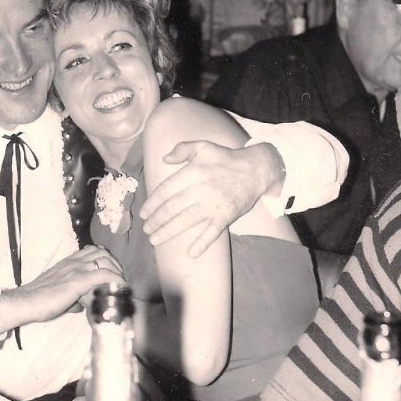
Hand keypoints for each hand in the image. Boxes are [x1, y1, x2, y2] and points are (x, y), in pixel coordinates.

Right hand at [0, 246, 124, 332]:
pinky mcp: (78, 280)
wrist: (26, 302)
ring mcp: (76, 269)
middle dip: (115, 265)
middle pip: (102, 252)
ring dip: (117, 271)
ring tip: (121, 284)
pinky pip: (104, 274)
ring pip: (105, 260)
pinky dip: (116, 280)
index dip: (106, 259)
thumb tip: (81, 304)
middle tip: (119, 279)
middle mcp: (73, 262)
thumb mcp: (58, 293)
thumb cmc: (38, 299)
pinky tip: (121, 288)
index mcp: (68, 262)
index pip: (92, 250)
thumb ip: (71, 296)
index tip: (113, 271)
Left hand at [139, 141, 281, 256]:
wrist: (256, 170)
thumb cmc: (226, 159)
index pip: (166, 190)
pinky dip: (202, 243)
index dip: (152, 203)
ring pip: (186, 221)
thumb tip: (165, 159)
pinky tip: (191, 253)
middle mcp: (201, 190)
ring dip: (169, 232)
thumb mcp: (203, 147)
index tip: (144, 213)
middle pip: (173, 208)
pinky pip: (212, 232)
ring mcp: (214, 205)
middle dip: (157, 220)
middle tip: (146, 229)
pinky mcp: (226, 216)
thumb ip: (182, 149)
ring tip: (155, 239)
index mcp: (193, 173)